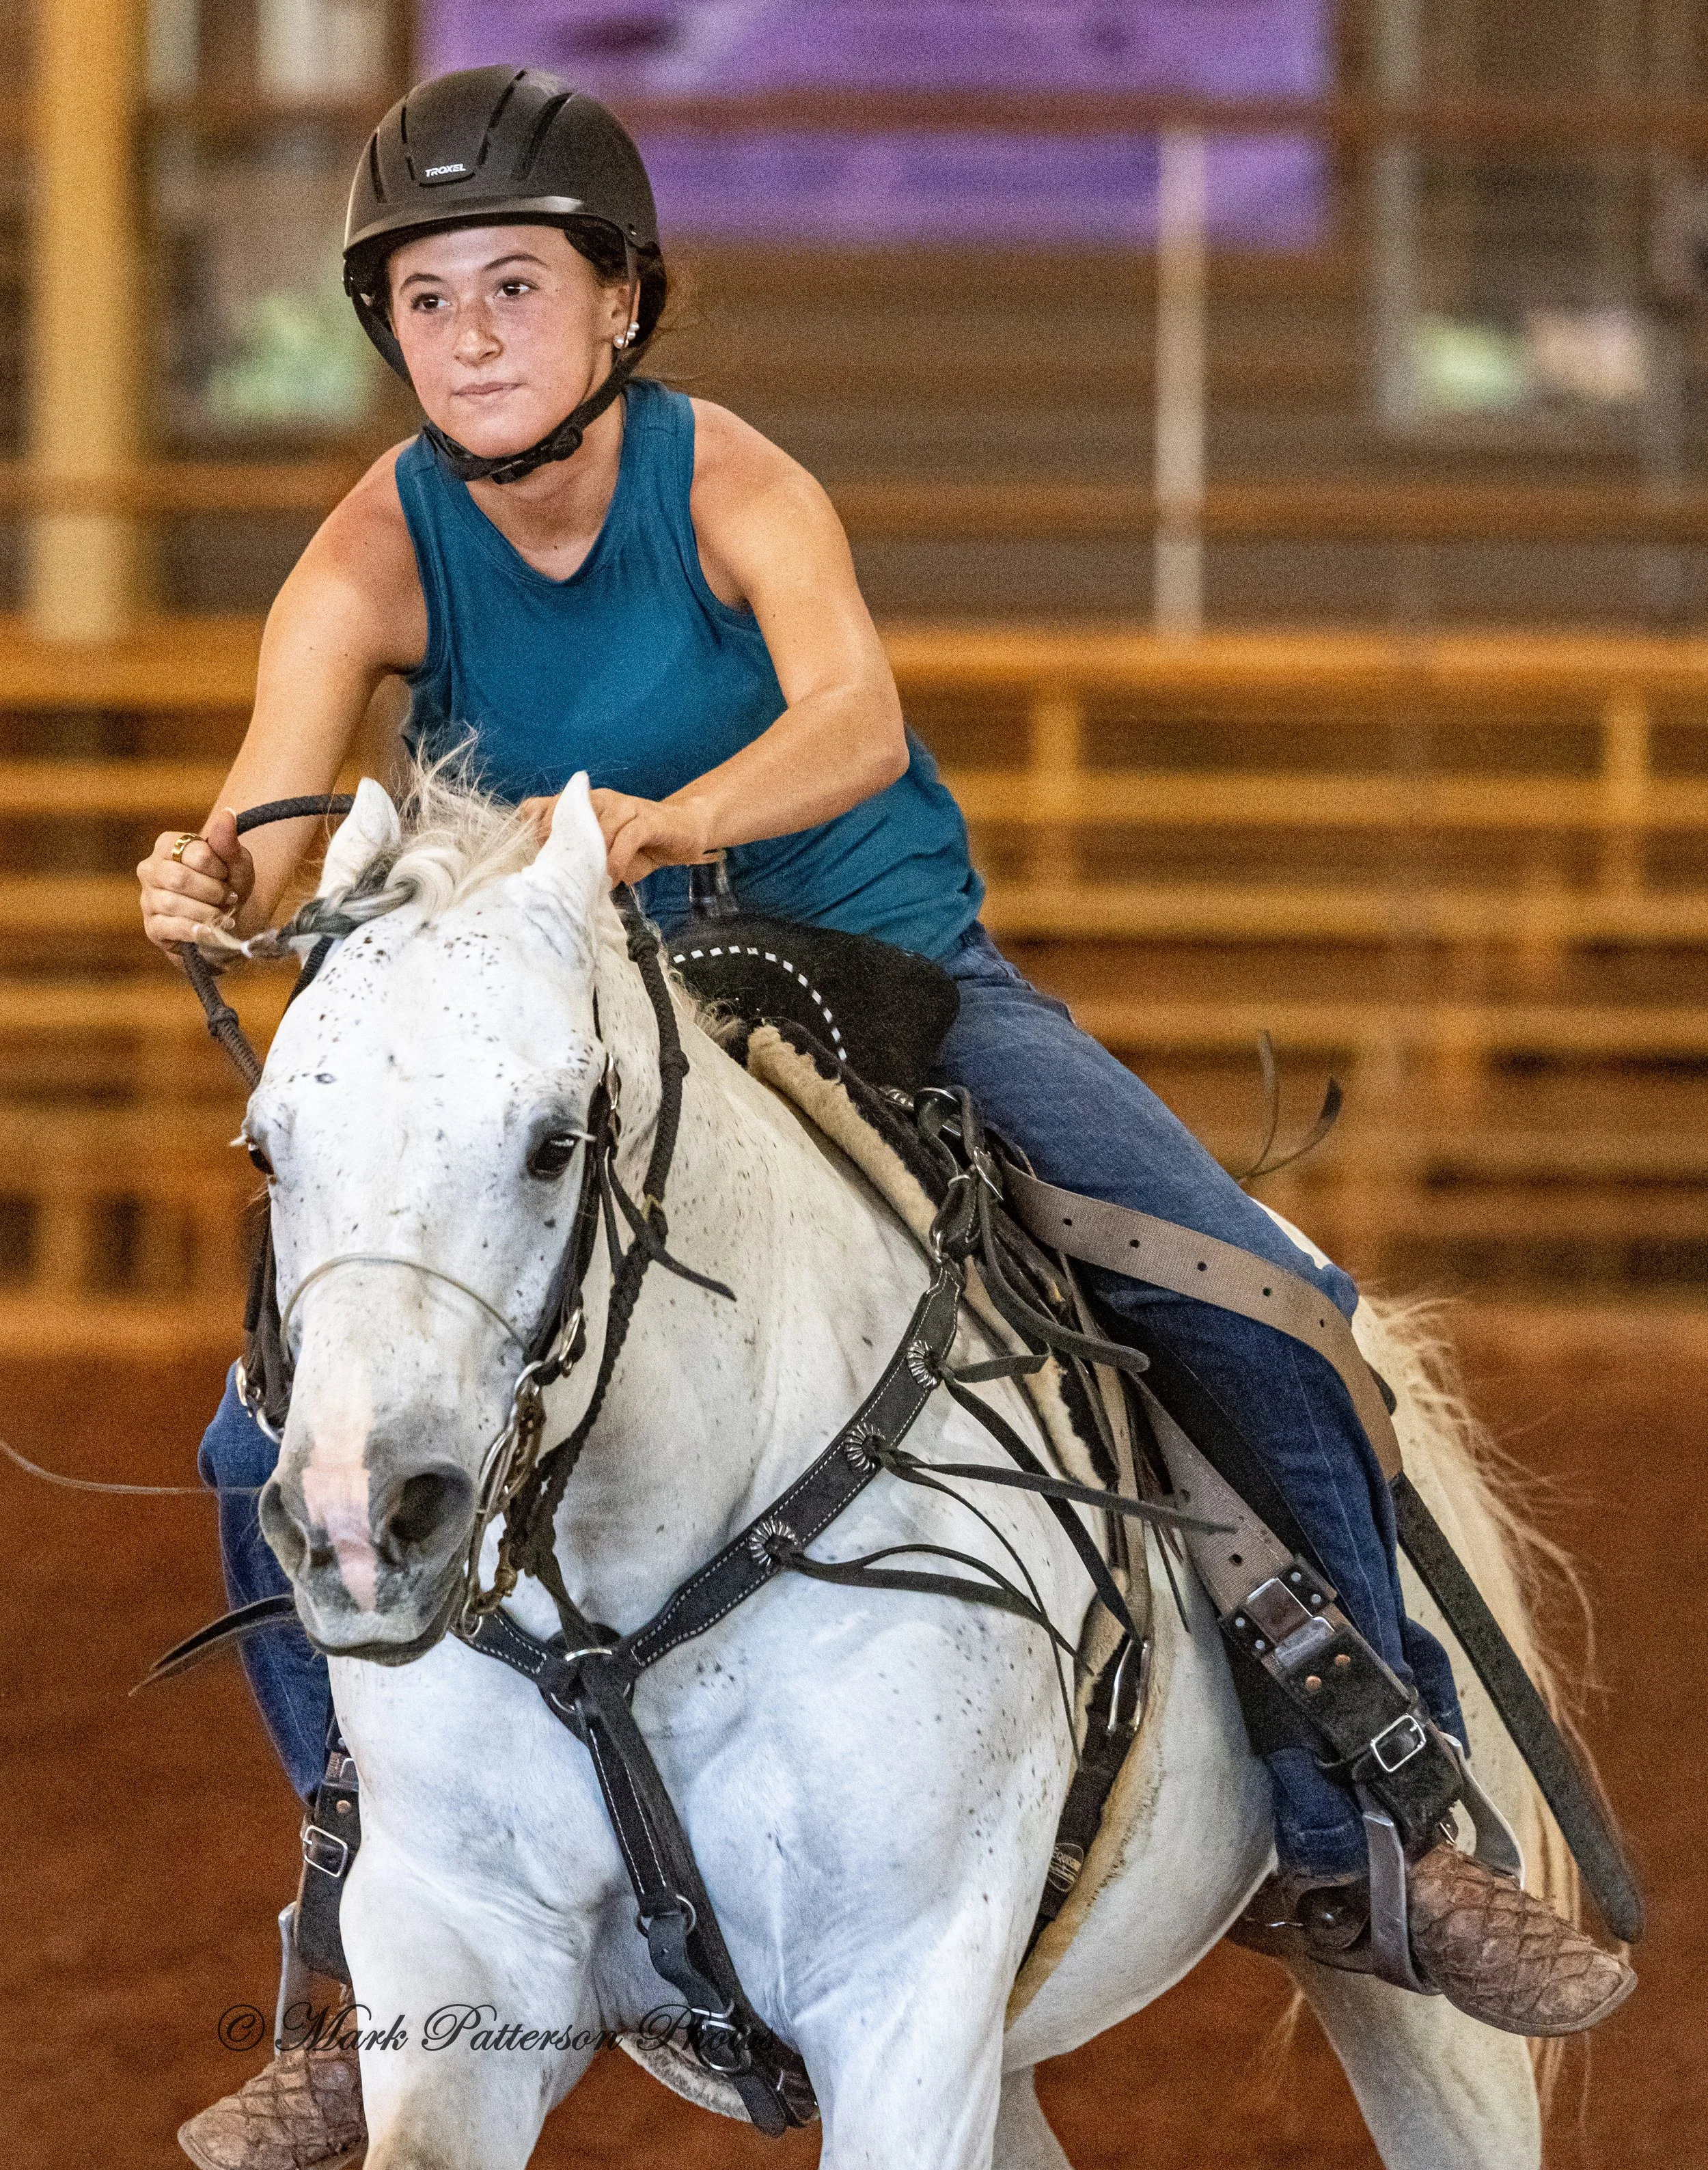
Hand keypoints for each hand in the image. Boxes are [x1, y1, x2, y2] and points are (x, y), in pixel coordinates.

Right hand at [137, 807, 255, 958]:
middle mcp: (150, 869)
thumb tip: (227, 813)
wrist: (225, 918)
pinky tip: (209, 931)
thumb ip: (228, 841)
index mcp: (167, 845)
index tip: (227, 874)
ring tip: (222, 915)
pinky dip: (194, 930)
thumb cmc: (227, 884)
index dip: (218, 867)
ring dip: (207, 912)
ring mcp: (148, 898)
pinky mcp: (152, 926)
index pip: (193, 852)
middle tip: (228, 898)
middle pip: (179, 878)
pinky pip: (168, 927)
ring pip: (173, 904)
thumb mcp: (235, 863)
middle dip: (212, 892)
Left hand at [518, 788, 715, 884]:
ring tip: (591, 882)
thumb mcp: (601, 851)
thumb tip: (547, 876)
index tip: (538, 860)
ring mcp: (624, 807)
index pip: (541, 807)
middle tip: (561, 875)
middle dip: (560, 847)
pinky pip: (626, 837)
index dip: (534, 832)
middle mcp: (599, 800)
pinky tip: (614, 878)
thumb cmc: (638, 845)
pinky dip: (617, 860)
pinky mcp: (647, 819)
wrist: (684, 831)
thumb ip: (576, 856)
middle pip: (563, 815)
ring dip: (592, 859)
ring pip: (596, 828)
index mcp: (581, 805)